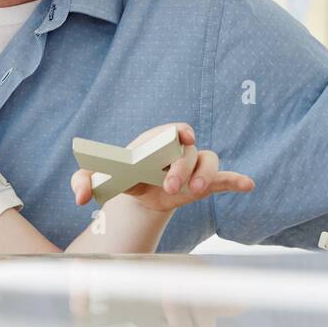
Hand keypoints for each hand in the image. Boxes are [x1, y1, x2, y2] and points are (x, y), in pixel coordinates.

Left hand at [70, 122, 253, 213]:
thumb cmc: (121, 177)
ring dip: (206, 174)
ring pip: (208, 160)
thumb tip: (79, 196)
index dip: (178, 132)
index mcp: (155, 141)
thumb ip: (85, 181)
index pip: (172, 130)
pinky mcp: (204, 183)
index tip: (182, 137)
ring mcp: (193, 166)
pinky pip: (224, 177)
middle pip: (188, 151)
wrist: (138, 192)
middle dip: (182, 168)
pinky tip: (248, 184)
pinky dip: (236, 180)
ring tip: (195, 193)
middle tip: (169, 187)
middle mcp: (178, 150)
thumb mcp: (101, 178)